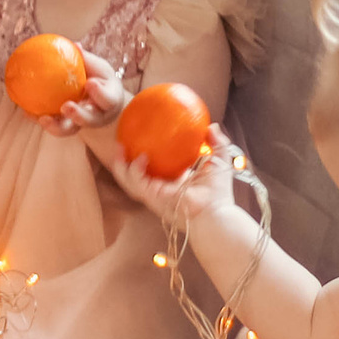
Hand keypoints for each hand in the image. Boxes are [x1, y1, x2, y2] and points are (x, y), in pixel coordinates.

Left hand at [42, 49, 127, 137]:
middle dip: (78, 115)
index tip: (90, 83)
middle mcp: (97, 116)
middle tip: (66, 106)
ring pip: (70, 129)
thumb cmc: (100, 79)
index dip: (100, 94)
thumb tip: (74, 45)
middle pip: (90, 120)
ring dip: (56, 126)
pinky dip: (39, 119)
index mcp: (109, 101)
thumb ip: (87, 60)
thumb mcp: (98, 68)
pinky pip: (52, 125)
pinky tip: (27, 112)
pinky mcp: (66, 126)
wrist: (100, 101)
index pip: (107, 99)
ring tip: (43, 118)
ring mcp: (80, 124)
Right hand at [108, 125, 242, 226]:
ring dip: (120, 166)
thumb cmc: (218, 192)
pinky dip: (135, 170)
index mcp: (172, 183)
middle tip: (120, 144)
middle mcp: (160, 189)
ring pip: (128, 181)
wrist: (215, 212)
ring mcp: (153, 195)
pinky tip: (141, 157)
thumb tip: (212, 126)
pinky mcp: (152, 197)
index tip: (140, 141)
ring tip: (119, 148)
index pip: (153, 170)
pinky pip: (137, 182)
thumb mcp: (219, 161)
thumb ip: (217, 143)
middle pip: (134, 176)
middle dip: (123, 162)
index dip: (144, 158)